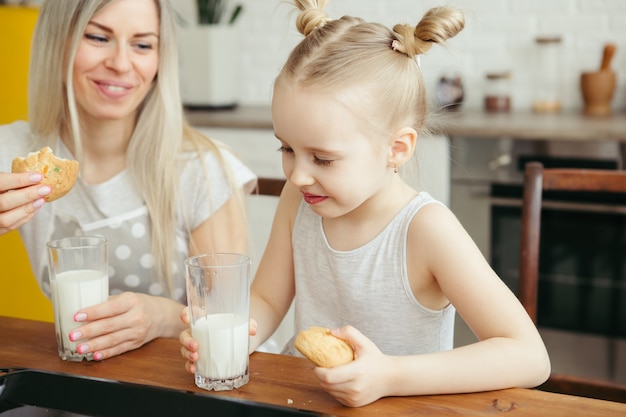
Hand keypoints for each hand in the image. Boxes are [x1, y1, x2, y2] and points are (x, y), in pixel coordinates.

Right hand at [0, 171, 49, 234]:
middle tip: (45, 189)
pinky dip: (25, 217)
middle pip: (4, 202)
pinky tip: (35, 208)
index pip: (0, 183)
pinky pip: (10, 227)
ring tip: (42, 199)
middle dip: (28, 195)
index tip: (38, 176)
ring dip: (28, 209)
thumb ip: (10, 179)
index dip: (19, 180)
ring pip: (7, 219)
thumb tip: (35, 177)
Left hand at [67, 292, 183, 359]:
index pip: (110, 308)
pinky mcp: (136, 343)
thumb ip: (108, 303)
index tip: (77, 315)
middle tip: (73, 335)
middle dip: (89, 331)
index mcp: (131, 301)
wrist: (162, 316)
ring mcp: (137, 332)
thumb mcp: (128, 297)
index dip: (93, 312)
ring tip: (79, 348)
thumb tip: (83, 308)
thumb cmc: (140, 304)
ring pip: (113, 340)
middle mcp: (136, 317)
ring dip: (94, 345)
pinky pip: (119, 349)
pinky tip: (95, 355)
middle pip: (109, 325)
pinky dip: (106, 353)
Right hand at [179, 307, 257, 373]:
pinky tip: (193, 369)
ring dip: (187, 354)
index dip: (184, 314)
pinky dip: (189, 366)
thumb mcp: (241, 325)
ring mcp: (196, 346)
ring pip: (184, 349)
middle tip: (195, 345)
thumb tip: (253, 329)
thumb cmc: (234, 329)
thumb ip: (248, 324)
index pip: (190, 313)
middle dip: (187, 340)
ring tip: (195, 358)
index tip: (186, 319)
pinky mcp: (199, 358)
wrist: (238, 342)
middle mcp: (197, 333)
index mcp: (204, 320)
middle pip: (184, 334)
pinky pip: (189, 362)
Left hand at [313, 326, 391, 406]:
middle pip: (326, 385)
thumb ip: (349, 332)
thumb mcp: (364, 342)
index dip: (318, 371)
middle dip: (319, 376)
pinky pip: (336, 397)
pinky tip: (337, 381)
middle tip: (321, 367)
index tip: (317, 364)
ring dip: (325, 383)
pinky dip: (333, 389)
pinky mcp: (353, 403)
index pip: (328, 377)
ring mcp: (354, 397)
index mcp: (357, 372)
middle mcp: (355, 387)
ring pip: (329, 391)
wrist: (390, 378)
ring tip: (329, 372)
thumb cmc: (376, 360)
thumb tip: (332, 332)